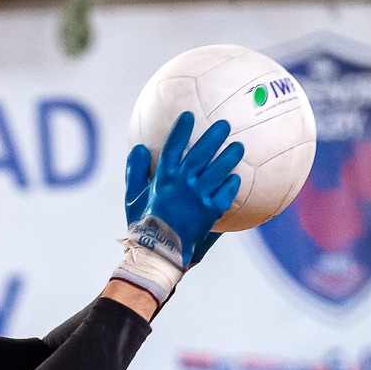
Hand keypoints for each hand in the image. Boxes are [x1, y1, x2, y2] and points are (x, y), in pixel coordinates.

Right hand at [113, 114, 242, 304]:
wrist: (159, 253)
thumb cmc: (143, 226)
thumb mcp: (132, 199)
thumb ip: (135, 172)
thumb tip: (137, 148)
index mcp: (163, 179)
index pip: (172, 148)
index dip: (181, 130)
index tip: (188, 116)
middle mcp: (182, 184)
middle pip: (201, 154)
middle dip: (213, 137)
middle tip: (225, 124)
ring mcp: (198, 197)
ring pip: (218, 171)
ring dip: (229, 156)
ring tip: (239, 146)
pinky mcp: (211, 212)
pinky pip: (226, 193)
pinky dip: (232, 184)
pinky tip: (236, 177)